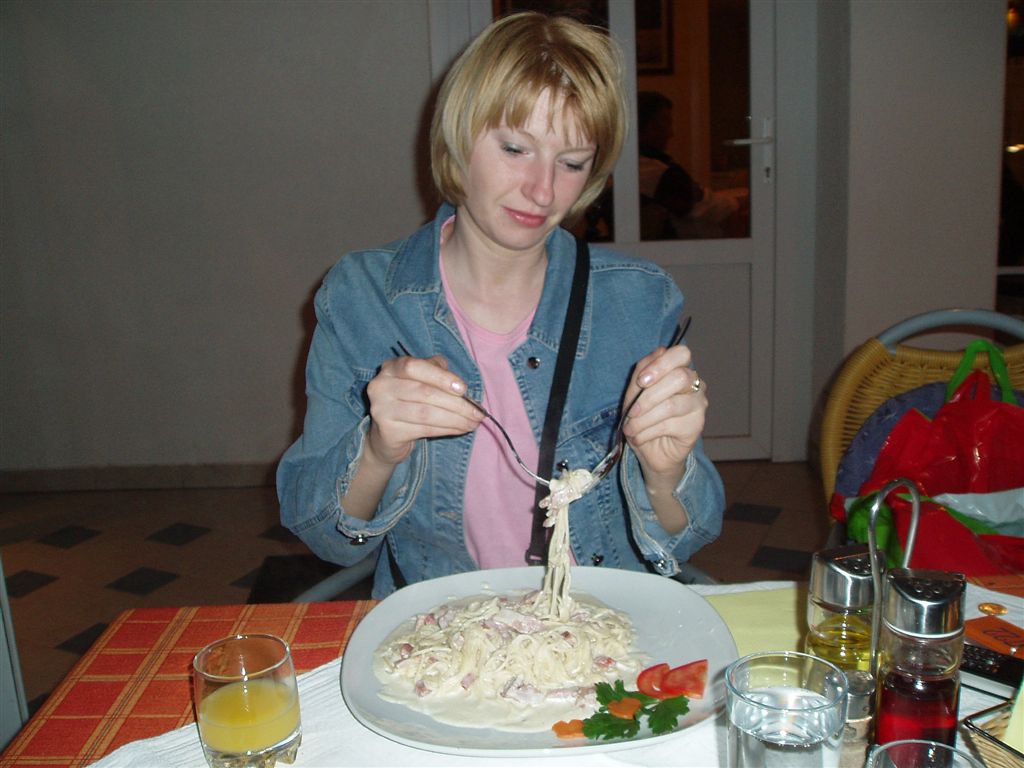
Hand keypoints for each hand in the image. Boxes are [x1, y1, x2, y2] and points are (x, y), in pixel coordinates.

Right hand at [363, 354, 483, 465]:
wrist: (386, 435)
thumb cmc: (410, 401)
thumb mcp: (422, 380)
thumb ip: (438, 373)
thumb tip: (461, 387)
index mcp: (391, 368)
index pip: (414, 367)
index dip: (441, 377)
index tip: (463, 389)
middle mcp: (381, 386)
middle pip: (424, 393)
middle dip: (457, 404)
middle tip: (478, 412)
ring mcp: (381, 410)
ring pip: (426, 413)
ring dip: (455, 419)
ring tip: (473, 422)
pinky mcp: (388, 431)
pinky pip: (424, 429)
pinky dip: (447, 429)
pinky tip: (461, 429)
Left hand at [620, 344, 706, 489]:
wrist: (651, 451)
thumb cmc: (644, 418)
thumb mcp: (634, 393)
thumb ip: (643, 372)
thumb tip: (659, 351)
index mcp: (680, 369)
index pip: (681, 353)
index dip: (661, 364)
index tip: (641, 381)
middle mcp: (695, 384)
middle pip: (680, 377)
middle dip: (649, 396)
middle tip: (632, 411)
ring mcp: (699, 404)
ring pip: (671, 405)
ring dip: (643, 419)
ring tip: (630, 429)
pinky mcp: (697, 425)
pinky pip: (669, 425)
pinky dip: (647, 432)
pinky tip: (639, 437)